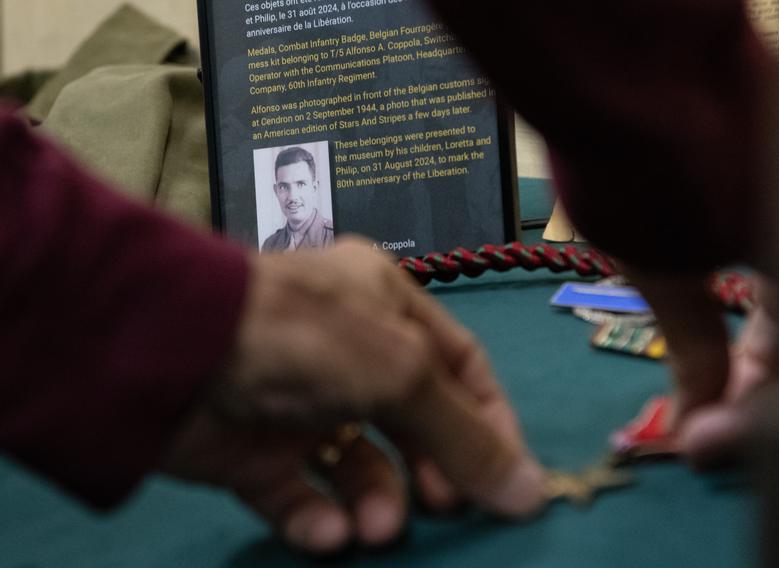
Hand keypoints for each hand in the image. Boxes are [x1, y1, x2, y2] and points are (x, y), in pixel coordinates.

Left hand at [162, 237, 545, 553]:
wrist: (175, 354)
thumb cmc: (312, 339)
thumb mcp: (404, 373)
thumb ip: (467, 436)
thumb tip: (532, 494)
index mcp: (387, 303)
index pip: (460, 365)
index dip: (490, 421)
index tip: (510, 478)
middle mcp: (347, 349)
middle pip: (413, 420)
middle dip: (433, 467)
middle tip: (444, 506)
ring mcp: (299, 401)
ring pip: (358, 463)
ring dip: (375, 499)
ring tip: (377, 526)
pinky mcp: (254, 448)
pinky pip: (299, 492)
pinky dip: (316, 518)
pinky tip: (325, 533)